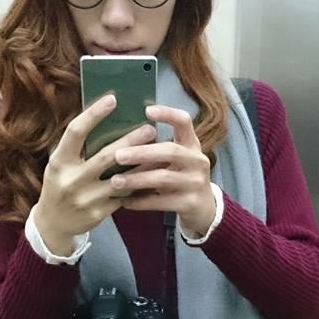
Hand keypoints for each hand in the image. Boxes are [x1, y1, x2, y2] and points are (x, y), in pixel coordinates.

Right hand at [33, 94, 156, 254]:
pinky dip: (138, 184)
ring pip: (121, 178)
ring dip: (141, 165)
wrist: (53, 224)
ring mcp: (85, 198)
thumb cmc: (60, 185)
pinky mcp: (98, 213)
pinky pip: (123, 196)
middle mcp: (71, 179)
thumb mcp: (61, 165)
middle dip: (131, 141)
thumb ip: (78, 147)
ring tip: (159, 152)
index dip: (93, 114)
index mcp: (59, 162)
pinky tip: (151, 175)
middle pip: (106, 156)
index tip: (112, 99)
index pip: (75, 132)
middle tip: (150, 129)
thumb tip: (107, 120)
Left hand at [110, 104, 215, 236]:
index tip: (147, 110)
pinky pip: (161, 202)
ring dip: (136, 179)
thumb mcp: (177, 160)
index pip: (184, 122)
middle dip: (142, 152)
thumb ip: (159, 148)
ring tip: (115, 181)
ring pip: (163, 178)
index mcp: (192, 144)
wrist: (203, 208)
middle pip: (170, 151)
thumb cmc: (181, 177)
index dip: (168, 114)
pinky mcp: (190, 203)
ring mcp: (196, 183)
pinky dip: (141, 202)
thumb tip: (123, 137)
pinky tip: (124, 202)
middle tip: (117, 155)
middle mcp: (198, 161)